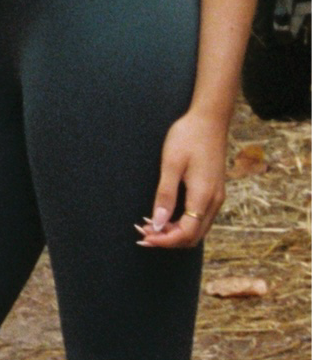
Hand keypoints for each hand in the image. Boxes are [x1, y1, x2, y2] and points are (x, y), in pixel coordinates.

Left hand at [138, 108, 227, 251]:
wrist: (209, 119)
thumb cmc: (188, 136)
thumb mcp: (171, 164)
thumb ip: (165, 195)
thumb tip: (157, 224)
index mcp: (204, 196)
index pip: (185, 233)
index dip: (164, 240)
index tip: (143, 236)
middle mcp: (214, 202)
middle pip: (192, 237)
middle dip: (168, 240)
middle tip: (143, 232)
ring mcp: (217, 198)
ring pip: (197, 229)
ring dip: (175, 232)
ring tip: (151, 225)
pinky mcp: (214, 192)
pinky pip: (200, 218)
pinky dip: (183, 223)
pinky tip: (165, 215)